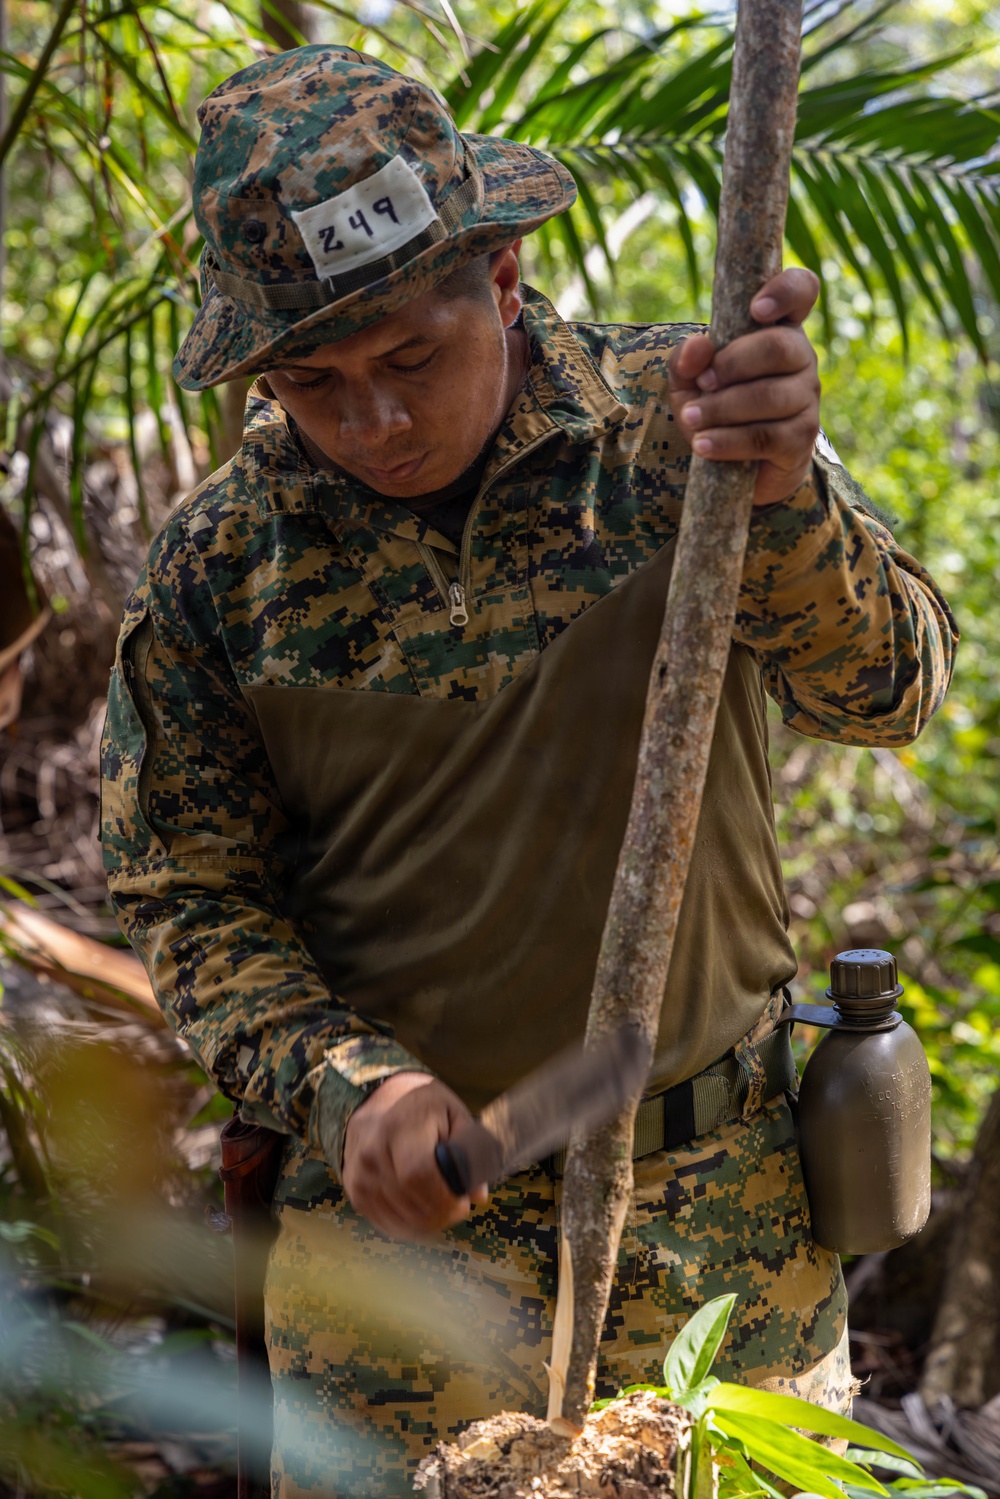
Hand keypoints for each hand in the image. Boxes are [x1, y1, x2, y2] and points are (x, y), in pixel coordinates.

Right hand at [342, 1071, 486, 1238]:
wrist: (377, 1098)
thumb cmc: (423, 1106)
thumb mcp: (454, 1115)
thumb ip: (471, 1153)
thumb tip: (478, 1196)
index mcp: (398, 1127)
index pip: (418, 1176)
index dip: (444, 1199)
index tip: (463, 1203)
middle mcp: (372, 1152)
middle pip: (410, 1203)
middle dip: (441, 1214)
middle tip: (458, 1207)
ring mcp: (359, 1174)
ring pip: (398, 1220)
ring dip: (427, 1222)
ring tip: (442, 1207)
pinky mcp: (355, 1191)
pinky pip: (385, 1223)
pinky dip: (409, 1225)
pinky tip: (423, 1212)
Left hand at [668, 267, 821, 508]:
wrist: (734, 466)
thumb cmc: (715, 407)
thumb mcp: (690, 380)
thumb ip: (686, 359)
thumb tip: (698, 347)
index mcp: (778, 329)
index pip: (801, 290)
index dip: (785, 291)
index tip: (756, 309)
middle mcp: (801, 357)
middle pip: (779, 347)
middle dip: (732, 365)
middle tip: (702, 384)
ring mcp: (806, 398)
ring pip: (770, 395)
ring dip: (722, 408)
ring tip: (691, 419)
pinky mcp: (802, 438)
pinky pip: (767, 436)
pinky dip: (729, 441)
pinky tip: (703, 444)